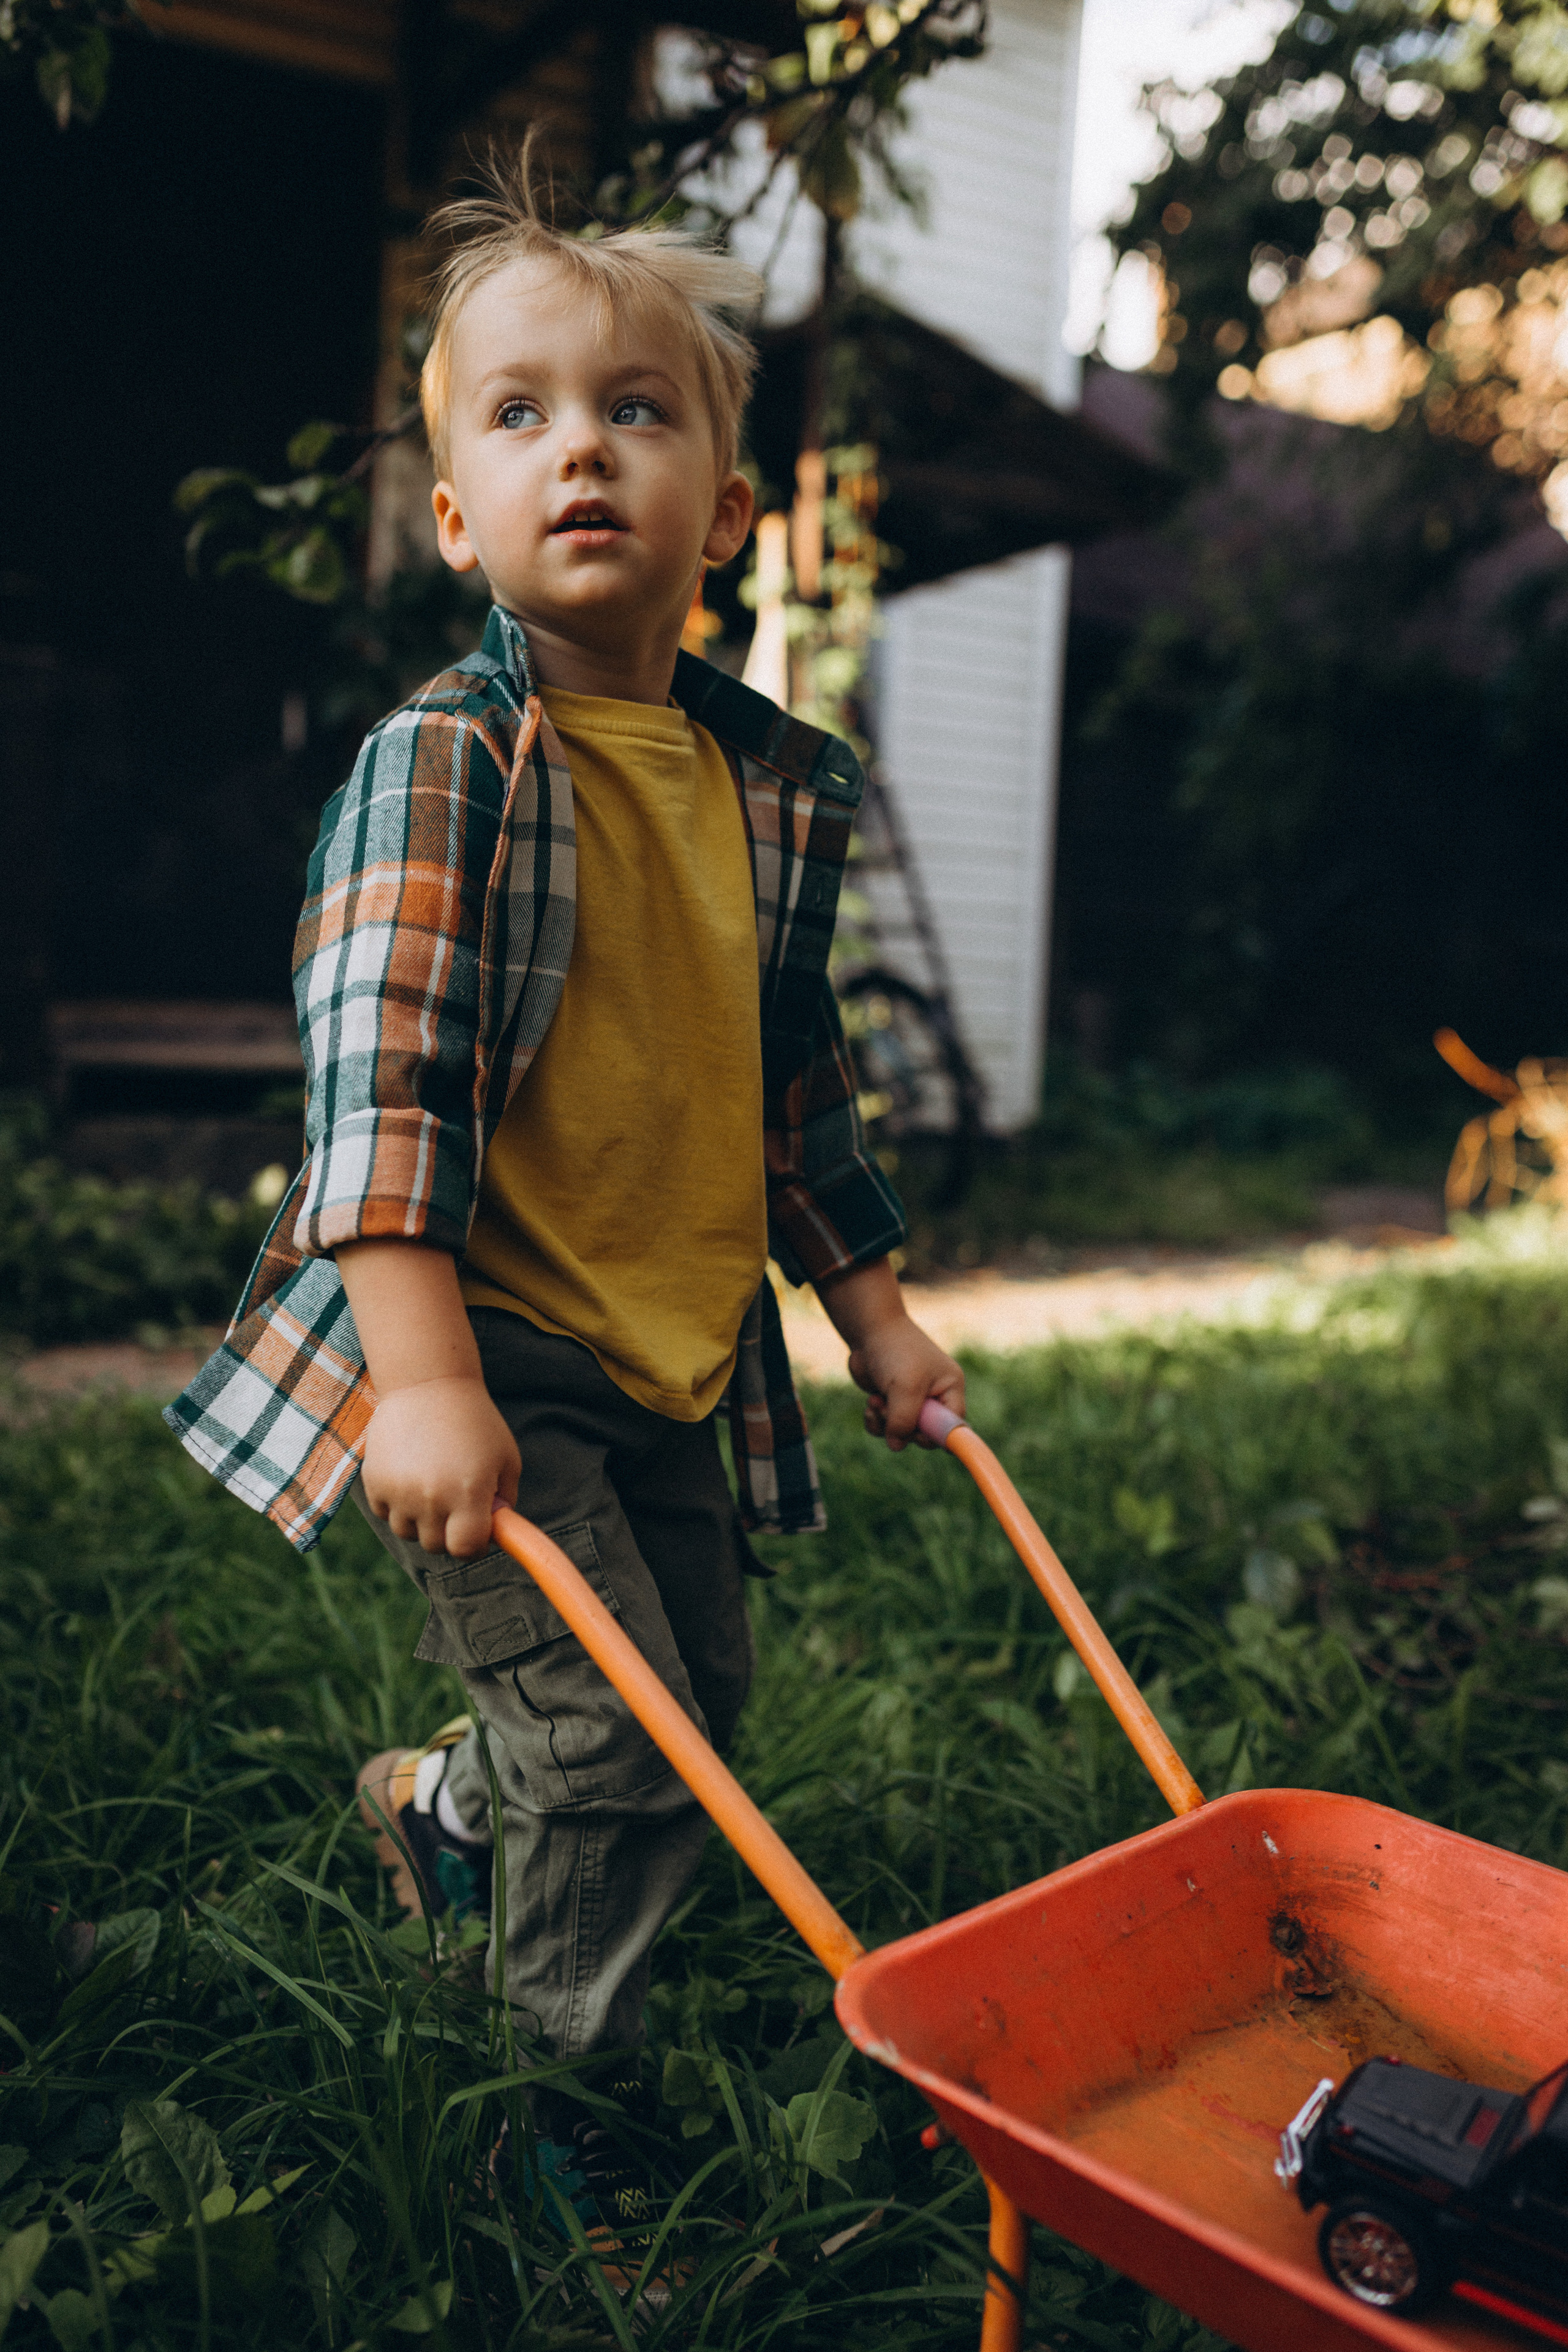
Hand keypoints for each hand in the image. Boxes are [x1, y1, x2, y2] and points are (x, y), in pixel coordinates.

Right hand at [361, 1375, 520, 1556]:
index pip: (466, 1549)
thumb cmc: (475, 1422)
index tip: (477, 1532)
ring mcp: (399, 1491)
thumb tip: (495, 1534)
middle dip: (449, 1532)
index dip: (474, 1546)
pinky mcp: (374, 1482)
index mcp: (469, 1493)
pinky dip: (398, 1504)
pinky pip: (386, 1514)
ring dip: (421, 1520)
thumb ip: (504, 1501)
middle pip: (436, 1546)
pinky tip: (411, 1475)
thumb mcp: (506, 1458)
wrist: (427, 1384)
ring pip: (408, 1532)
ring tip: (433, 1484)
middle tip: (456, 1504)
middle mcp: (432, 1497)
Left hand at [848, 1319, 964, 1450]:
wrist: (869, 1330)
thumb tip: (896, 1444)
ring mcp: (912, 1401)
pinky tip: (870, 1404)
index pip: (954, 1426)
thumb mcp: (906, 1387)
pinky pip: (885, 1428)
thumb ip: (905, 1420)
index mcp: (950, 1389)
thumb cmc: (896, 1351)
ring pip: (902, 1434)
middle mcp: (934, 1397)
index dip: (939, 1436)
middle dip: (905, 1428)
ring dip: (885, 1423)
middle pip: (926, 1435)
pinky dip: (875, 1420)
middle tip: (889, 1410)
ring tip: (876, 1402)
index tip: (919, 1436)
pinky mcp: (891, 1403)